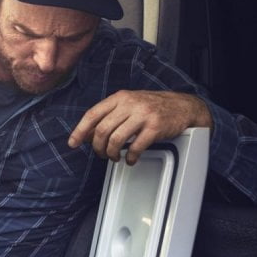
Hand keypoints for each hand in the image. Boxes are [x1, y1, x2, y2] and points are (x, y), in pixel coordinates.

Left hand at [68, 90, 211, 164]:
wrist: (182, 106)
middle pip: (102, 130)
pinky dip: (130, 157)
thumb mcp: (129, 104)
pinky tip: (131, 159)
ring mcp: (143, 115)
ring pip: (116, 140)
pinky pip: (136, 147)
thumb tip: (89, 134)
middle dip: (98, 147)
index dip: (80, 130)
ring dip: (112, 154)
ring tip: (115, 157)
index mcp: (120, 97)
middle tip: (101, 154)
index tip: (73, 143)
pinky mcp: (155, 127)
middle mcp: (130, 104)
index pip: (92, 114)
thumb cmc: (152, 107)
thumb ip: (110, 115)